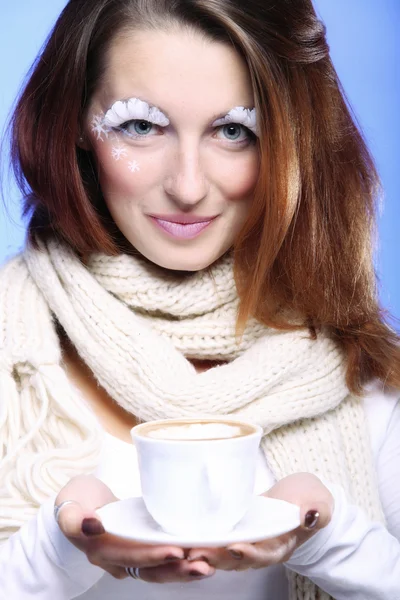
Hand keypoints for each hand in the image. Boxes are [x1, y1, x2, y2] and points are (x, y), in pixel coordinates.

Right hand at [55, 475, 214, 581]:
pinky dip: (181, 561)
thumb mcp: (69, 504)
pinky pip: (162, 561)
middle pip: (149, 570)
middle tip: (203, 565)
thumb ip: (74, 518)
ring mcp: (130, 557)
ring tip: (208, 566)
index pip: (130, 556)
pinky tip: (200, 556)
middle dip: (177, 569)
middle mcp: (117, 560)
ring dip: (184, 570)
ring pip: (159, 570)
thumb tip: (91, 525)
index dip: (153, 556)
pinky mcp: (142, 548)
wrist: (78, 504)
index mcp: (101, 550)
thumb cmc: (75, 501)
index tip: (175, 551)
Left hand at [186, 473, 333, 570]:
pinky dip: (203, 539)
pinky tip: (186, 536)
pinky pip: (217, 537)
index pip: (265, 554)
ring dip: (205, 552)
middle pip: (238, 559)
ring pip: (223, 552)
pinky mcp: (235, 529)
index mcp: (282, 545)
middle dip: (217, 558)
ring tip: (185, 548)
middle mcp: (262, 548)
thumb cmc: (309, 499)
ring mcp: (247, 540)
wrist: (300, 496)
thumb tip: (311, 515)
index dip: (250, 553)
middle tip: (197, 552)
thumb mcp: (319, 501)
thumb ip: (319, 510)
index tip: (235, 548)